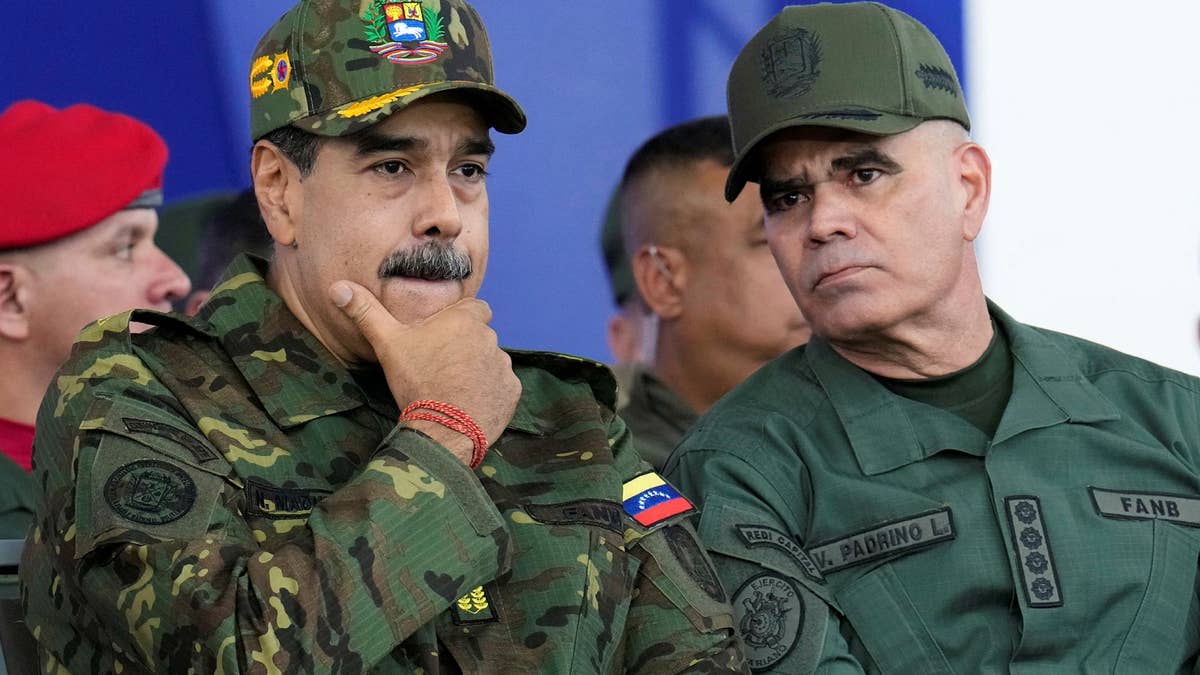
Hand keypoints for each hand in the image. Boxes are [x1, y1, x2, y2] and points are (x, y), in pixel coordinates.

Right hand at [330, 281, 520, 464]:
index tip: (444, 337)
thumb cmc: (416, 381)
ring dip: (479, 371)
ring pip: (492, 362)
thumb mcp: (387, 343)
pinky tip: (468, 403)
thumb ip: (365, 312)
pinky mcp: (511, 391)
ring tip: (454, 388)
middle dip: (467, 348)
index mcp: (466, 320)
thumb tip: (337, 286)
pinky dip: (490, 393)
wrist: (442, 430)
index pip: (475, 308)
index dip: (461, 321)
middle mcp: (491, 339)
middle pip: (481, 337)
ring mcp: (504, 366)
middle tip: (443, 367)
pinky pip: (502, 387)